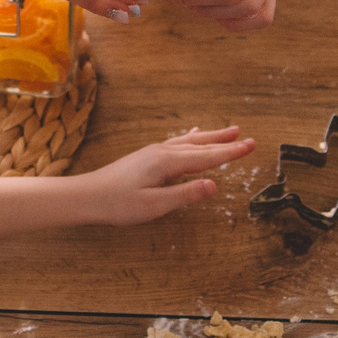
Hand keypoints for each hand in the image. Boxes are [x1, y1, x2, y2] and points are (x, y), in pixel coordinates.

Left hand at [76, 128, 256, 224]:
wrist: (86, 196)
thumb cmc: (117, 204)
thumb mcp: (154, 205)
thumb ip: (185, 195)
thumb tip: (215, 185)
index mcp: (167, 163)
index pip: (206, 158)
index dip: (230, 154)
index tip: (251, 147)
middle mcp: (162, 152)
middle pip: (201, 145)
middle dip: (226, 142)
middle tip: (248, 139)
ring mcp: (153, 152)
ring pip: (190, 141)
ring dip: (211, 137)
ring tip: (230, 131)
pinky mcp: (147, 156)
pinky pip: (177, 143)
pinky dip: (191, 138)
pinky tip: (193, 134)